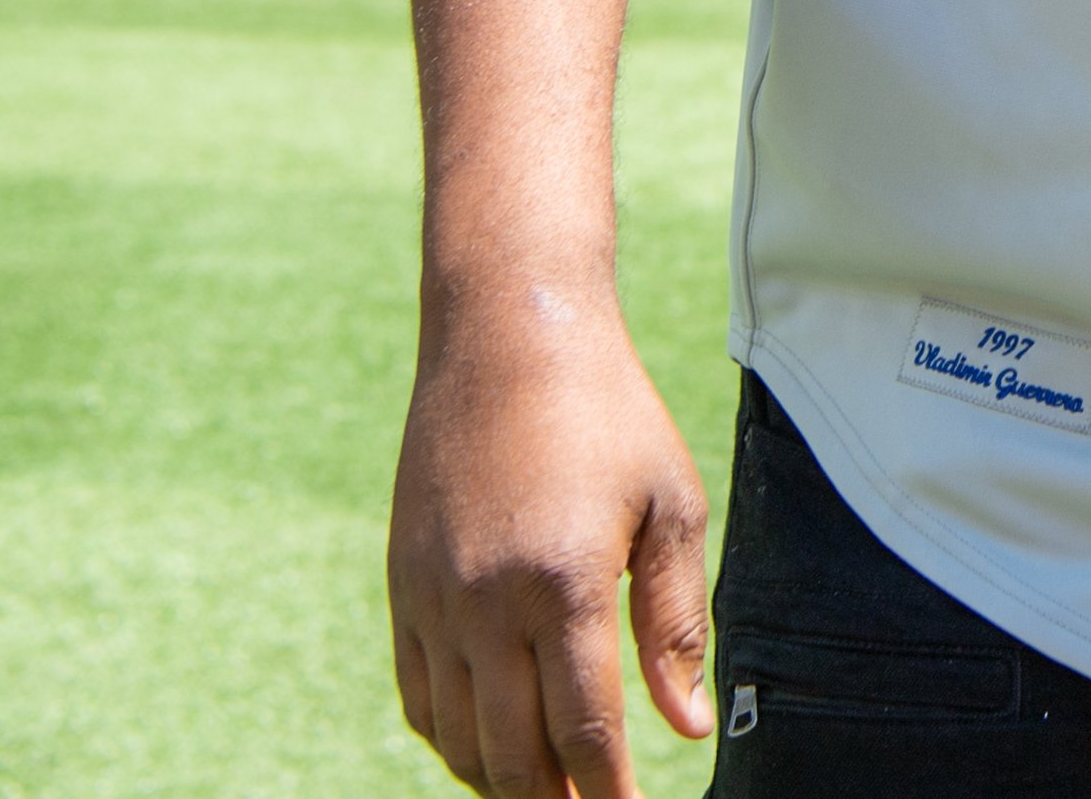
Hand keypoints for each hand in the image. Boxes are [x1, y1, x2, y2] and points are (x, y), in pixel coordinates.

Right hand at [387, 297, 714, 798]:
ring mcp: (433, 600)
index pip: (582, 733)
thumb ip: (675, 625)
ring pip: (458, 738)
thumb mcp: (669, 507)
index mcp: (563, 584)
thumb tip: (686, 727)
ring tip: (551, 793)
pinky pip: (419, 697)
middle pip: (513, 754)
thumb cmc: (608, 416)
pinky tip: (493, 749)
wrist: (505, 338)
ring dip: (503, 780)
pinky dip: (454, 740)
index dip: (608, 793)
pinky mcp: (403, 588)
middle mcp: (485, 603)